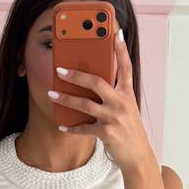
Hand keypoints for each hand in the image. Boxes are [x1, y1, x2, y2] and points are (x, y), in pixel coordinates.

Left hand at [47, 28, 155, 176]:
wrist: (137, 155)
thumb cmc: (128, 129)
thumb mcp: (126, 108)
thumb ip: (113, 94)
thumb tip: (91, 81)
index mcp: (127, 94)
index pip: (125, 67)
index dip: (120, 49)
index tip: (115, 32)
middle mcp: (122, 103)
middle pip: (97, 83)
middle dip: (76, 75)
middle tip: (59, 70)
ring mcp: (114, 118)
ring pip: (85, 105)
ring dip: (66, 99)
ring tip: (51, 95)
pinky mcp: (108, 134)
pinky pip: (85, 128)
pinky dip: (72, 127)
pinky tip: (62, 125)